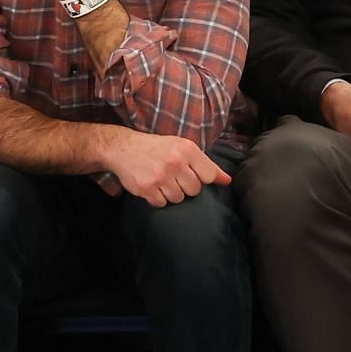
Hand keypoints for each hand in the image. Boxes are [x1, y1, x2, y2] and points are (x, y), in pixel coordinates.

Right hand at [103, 130, 230, 206]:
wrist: (122, 148)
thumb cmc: (157, 148)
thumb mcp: (183, 148)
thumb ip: (206, 164)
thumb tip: (227, 181)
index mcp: (187, 150)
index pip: (209, 176)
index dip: (201, 178)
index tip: (190, 174)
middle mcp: (175, 162)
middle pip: (194, 190)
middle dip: (185, 186)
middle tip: (173, 177)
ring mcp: (160, 176)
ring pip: (178, 198)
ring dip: (171, 193)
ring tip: (161, 181)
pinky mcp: (146, 187)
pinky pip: (161, 203)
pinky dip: (157, 198)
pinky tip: (152, 187)